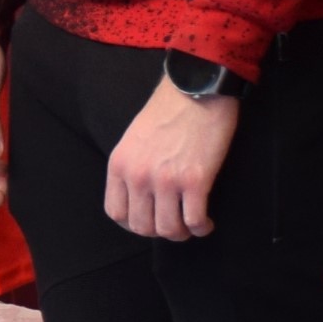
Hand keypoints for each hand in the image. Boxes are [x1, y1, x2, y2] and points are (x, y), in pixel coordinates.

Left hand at [103, 78, 235, 241]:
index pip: (116, 213)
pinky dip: (202, 228)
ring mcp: (166, 180)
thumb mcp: (135, 138)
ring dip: (182, 233)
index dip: (134, 224)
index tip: (149, 221)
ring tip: (192, 225)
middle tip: (174, 223)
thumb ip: (133, 166)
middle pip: (142, 227)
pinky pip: (195, 221)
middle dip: (160, 231)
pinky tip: (206, 223)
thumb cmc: (169, 109)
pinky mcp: (195, 181)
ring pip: (169, 229)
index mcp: (120, 164)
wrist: (196, 88)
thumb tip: (142, 196)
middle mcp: (138, 176)